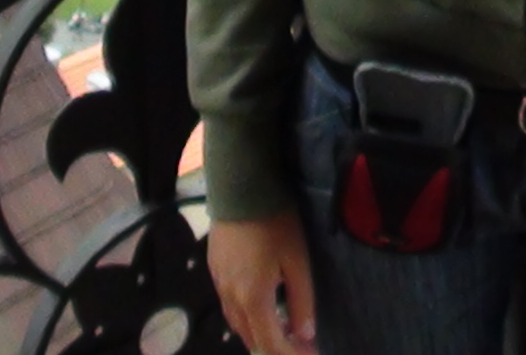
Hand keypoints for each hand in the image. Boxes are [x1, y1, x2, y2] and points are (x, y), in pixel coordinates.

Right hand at [208, 211, 316, 354]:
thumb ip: (302, 300)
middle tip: (300, 345)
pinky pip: (229, 306)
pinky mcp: (214, 269)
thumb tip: (304, 334)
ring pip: (237, 323)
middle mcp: (230, 298)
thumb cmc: (276, 223)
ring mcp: (218, 283)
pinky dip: (246, 316)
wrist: (241, 188)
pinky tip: (262, 307)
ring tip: (283, 331)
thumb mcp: (298, 261)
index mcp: (252, 299)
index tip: (310, 354)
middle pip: (250, 338)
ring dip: (259, 333)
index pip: (270, 343)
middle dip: (276, 348)